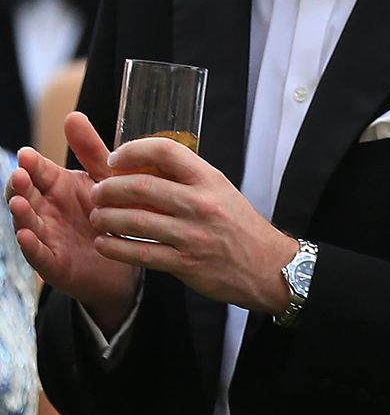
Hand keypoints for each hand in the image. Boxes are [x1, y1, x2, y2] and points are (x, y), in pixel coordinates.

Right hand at [9, 113, 138, 327]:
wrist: (128, 253)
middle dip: (19, 185)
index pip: (37, 171)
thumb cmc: (113, 210)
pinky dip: (31, 246)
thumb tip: (73, 115)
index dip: (31, 164)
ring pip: (27, 223)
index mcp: (57, 186)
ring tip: (17, 202)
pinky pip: (38, 254)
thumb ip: (89, 149)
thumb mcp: (104, 177)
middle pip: (25, 195)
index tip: (27, 155)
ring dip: (20, 213)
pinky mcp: (54, 263)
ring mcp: (47, 236)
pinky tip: (26, 236)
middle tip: (20, 175)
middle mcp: (46, 209)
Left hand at [87, 135, 296, 312]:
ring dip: (105, 217)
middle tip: (97, 192)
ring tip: (97, 217)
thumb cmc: (239, 226)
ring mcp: (192, 234)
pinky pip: (138, 252)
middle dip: (108, 188)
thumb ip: (186, 180)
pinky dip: (114, 247)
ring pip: (134, 220)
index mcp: (210, 179)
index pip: (165, 151)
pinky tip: (104, 242)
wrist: (266, 265)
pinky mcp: (185, 263)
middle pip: (140, 186)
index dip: (132, 150)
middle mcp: (201, 203)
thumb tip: (143, 168)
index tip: (115, 158)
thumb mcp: (220, 191)